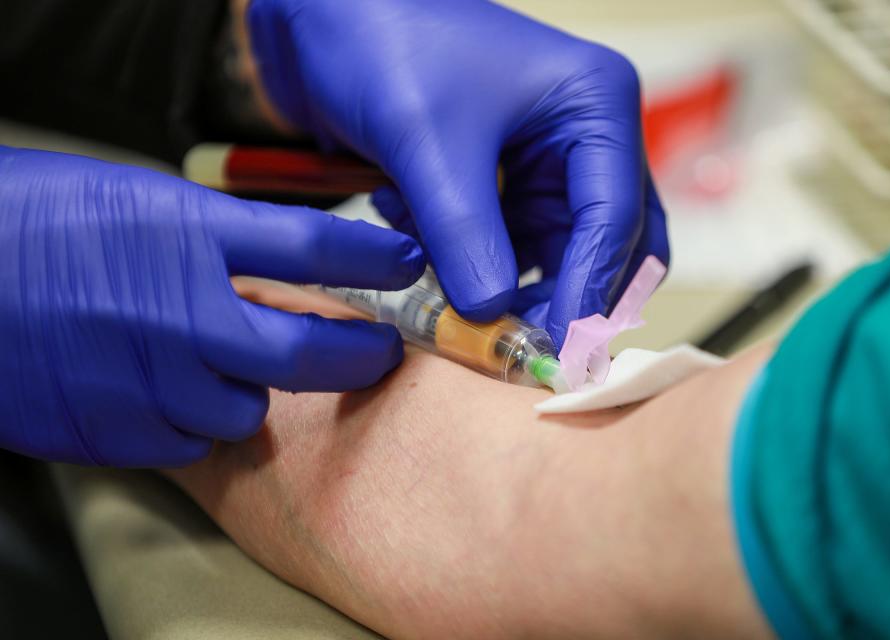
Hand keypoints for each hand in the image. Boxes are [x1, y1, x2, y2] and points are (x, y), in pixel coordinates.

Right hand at [0, 147, 423, 466]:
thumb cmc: (32, 219)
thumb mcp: (136, 199)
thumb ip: (216, 236)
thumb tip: (291, 261)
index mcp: (185, 235)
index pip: (313, 248)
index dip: (376, 261)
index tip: (410, 265)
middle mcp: (178, 311)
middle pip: (306, 353)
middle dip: (360, 357)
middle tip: (378, 352)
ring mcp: (146, 379)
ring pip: (245, 410)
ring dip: (250, 390)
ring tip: (220, 363)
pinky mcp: (112, 431)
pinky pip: (188, 441)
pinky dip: (190, 421)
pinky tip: (162, 391)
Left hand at [244, 0, 668, 344]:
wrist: (323, 18)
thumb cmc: (384, 41)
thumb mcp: (427, 142)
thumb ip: (463, 233)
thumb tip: (492, 316)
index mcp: (594, 104)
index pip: (614, 215)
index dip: (588, 288)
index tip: (557, 347)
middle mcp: (583, 137)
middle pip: (604, 244)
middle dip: (563, 296)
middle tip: (520, 349)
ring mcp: (543, 165)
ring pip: (554, 257)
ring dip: (508, 285)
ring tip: (452, 297)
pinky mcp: (503, 187)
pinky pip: (507, 251)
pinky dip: (471, 267)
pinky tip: (420, 243)